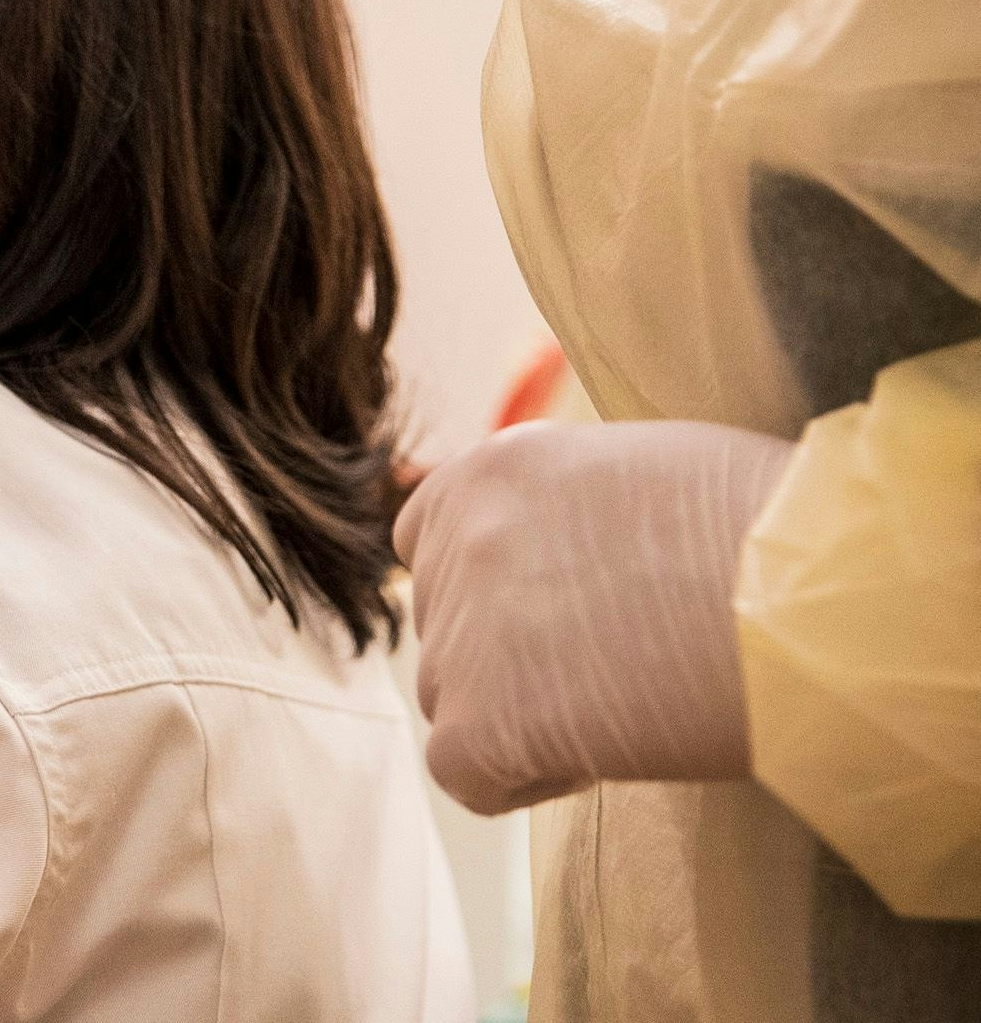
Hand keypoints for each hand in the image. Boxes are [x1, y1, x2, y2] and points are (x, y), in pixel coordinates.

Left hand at [397, 419, 794, 814]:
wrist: (812, 601)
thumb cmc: (772, 534)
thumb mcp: (645, 471)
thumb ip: (570, 507)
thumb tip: (559, 560)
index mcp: (494, 469)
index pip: (433, 538)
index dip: (498, 590)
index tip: (573, 611)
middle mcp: (458, 540)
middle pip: (448, 625)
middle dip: (514, 655)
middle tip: (621, 666)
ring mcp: (461, 630)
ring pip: (452, 698)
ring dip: (520, 716)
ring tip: (629, 707)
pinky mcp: (481, 721)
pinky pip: (463, 771)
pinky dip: (521, 777)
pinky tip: (602, 755)